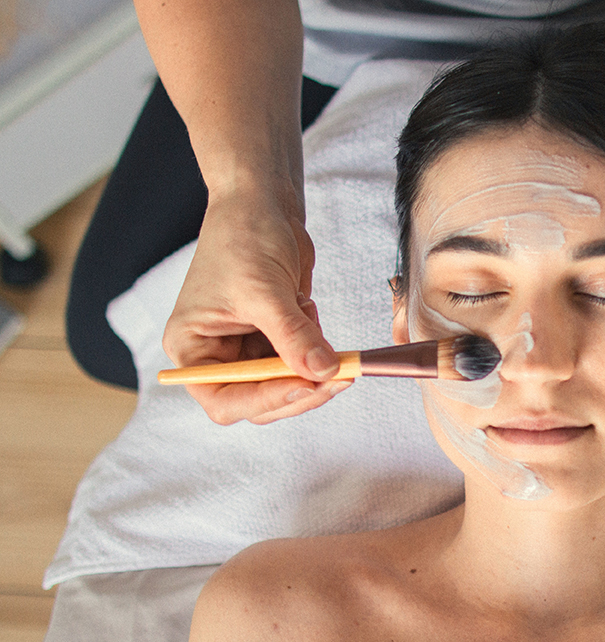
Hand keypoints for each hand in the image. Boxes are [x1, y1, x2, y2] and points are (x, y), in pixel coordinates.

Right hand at [163, 186, 351, 424]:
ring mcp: (246, 349)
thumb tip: (324, 372)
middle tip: (340, 374)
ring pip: (286, 384)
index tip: (305, 384)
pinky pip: (301, 361)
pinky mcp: (273, 339)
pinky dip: (315, 344)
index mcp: (192, 349)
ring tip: (309, 316)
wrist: (260, 204)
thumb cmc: (243, 237)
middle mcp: (215, 356)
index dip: (265, 400)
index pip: (224, 401)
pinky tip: (306, 308)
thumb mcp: (265, 291)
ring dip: (311, 364)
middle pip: (259, 402)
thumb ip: (293, 337)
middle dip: (301, 388)